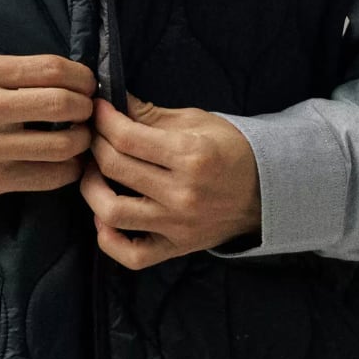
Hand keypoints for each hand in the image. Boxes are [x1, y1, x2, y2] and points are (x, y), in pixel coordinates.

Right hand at [0, 54, 96, 198]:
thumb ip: (22, 72)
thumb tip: (78, 80)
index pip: (52, 69)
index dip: (82, 77)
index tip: (88, 84)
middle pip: (62, 104)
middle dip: (86, 107)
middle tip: (86, 110)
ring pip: (62, 145)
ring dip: (82, 139)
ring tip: (79, 135)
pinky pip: (50, 176)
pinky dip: (70, 168)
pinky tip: (68, 160)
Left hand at [79, 91, 260, 269]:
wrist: (267, 190)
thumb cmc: (232, 149)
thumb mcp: (196, 121)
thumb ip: (150, 115)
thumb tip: (114, 102)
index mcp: (190, 155)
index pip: (126, 137)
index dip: (103, 120)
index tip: (98, 111)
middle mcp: (183, 192)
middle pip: (114, 167)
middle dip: (95, 146)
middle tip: (94, 137)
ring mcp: (178, 224)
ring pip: (112, 212)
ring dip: (91, 190)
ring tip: (94, 174)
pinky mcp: (177, 247)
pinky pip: (132, 255)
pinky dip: (109, 240)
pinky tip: (104, 219)